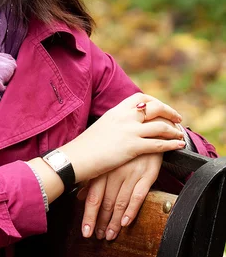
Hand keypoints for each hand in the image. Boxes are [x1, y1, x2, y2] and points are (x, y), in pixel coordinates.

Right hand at [63, 93, 184, 183]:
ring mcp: (129, 131)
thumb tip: (121, 127)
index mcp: (115, 111)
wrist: (75, 158)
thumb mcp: (100, 127)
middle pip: (154, 107)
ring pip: (160, 125)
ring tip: (180, 135)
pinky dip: (172, 144)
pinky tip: (178, 146)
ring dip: (174, 130)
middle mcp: (124, 117)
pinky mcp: (132, 147)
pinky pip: (159, 143)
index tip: (161, 108)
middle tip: (177, 119)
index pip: (140, 98)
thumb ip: (114, 124)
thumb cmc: (84, 147)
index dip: (154, 101)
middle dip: (169, 112)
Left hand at [78, 152, 162, 239]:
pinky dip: (132, 210)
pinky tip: (126, 223)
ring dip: (115, 221)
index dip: (89, 215)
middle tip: (97, 236)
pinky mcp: (147, 175)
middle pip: (106, 202)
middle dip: (101, 222)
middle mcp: (115, 172)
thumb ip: (93, 180)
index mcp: (103, 169)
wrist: (149, 131)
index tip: (85, 231)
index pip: (93, 197)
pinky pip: (138, 195)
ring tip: (110, 235)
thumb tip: (80, 196)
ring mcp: (131, 174)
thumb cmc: (124, 149)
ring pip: (120, 202)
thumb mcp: (107, 162)